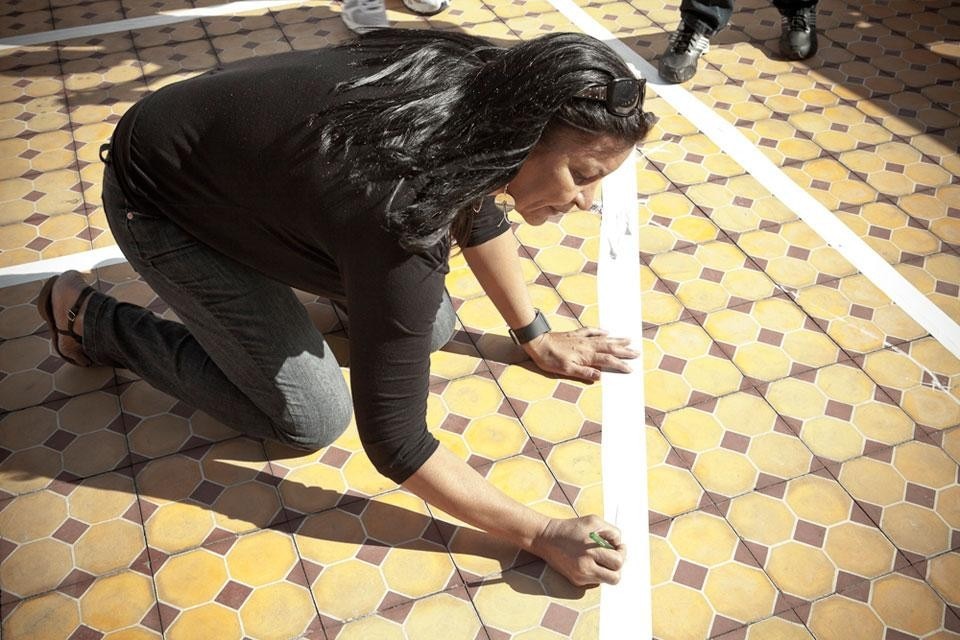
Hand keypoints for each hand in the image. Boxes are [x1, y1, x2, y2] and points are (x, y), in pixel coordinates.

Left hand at [523, 327, 637, 381]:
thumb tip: (600, 376)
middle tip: (637, 352)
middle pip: (610, 348)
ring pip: (604, 339)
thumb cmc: (550, 359)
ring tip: (628, 340)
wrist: (538, 343)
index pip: (607, 361)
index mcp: (586, 355)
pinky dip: (601, 331)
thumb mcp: (566, 370)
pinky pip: (592, 331)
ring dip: (617, 340)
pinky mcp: (576, 334)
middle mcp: (587, 345)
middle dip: (624, 350)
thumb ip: (584, 372)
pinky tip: (607, 331)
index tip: (630, 368)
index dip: (620, 364)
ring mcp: (582, 338)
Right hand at [528, 515, 625, 586]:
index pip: (617, 562)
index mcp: (591, 552)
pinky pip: (595, 580)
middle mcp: (585, 568)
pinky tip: (589, 561)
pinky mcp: (576, 581)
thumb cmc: (571, 528)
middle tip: (613, 556)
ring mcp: (580, 577)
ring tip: (600, 558)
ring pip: (605, 580)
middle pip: (614, 578)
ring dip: (607, 570)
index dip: (622, 554)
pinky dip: (596, 572)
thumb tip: (620, 545)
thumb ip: (612, 532)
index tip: (619, 547)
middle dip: (617, 566)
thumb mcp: (594, 522)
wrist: (546, 538)